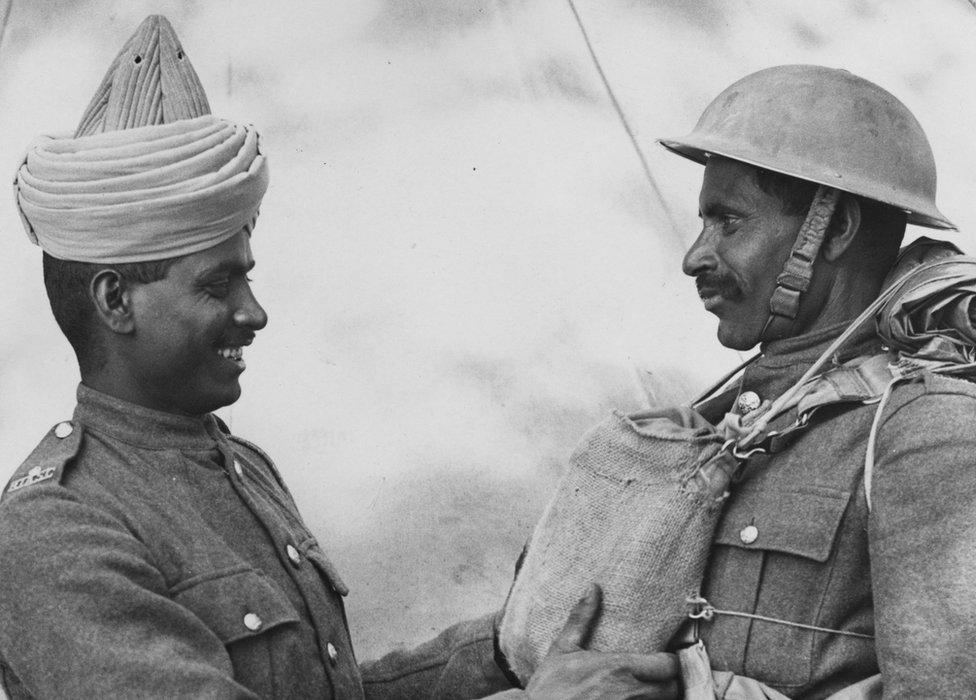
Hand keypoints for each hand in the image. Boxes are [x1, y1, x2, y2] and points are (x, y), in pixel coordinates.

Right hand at [524, 584, 678, 699]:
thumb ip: (582, 618)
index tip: (663, 658)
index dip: (670, 661)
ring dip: (659, 697)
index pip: (668, 665)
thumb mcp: (562, 648)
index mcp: (619, 668)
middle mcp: (630, 692)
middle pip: (672, 689)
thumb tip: (593, 588)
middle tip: (658, 676)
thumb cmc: (549, 687)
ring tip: (648, 689)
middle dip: (668, 682)